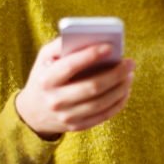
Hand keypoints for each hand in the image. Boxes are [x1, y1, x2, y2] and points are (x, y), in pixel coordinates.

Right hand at [15, 37, 134, 139]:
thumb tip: (90, 37)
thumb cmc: (45, 76)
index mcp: (46, 79)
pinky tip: (125, 90)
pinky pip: (103, 116)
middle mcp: (55, 100)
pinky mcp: (77, 126)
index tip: (110, 46)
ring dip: (121, 88)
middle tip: (130, 63)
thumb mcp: (45, 58)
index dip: (91, 55)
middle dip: (115, 74)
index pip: (70, 66)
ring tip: (130, 75)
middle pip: (92, 87)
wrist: (32, 112)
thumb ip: (62, 45)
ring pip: (102, 103)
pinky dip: (118, 102)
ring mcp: (66, 116)